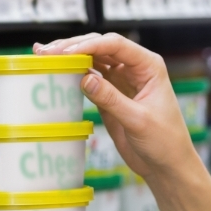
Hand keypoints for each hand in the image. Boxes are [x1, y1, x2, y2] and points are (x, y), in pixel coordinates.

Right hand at [34, 33, 197, 180]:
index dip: (90, 45)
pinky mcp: (110, 95)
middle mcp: (135, 68)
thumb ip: (111, 99)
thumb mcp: (138, 120)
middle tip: (47, 52)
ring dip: (69, 57)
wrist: (166, 165)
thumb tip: (85, 78)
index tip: (66, 52)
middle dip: (73, 47)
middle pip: (101, 47)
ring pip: (92, 60)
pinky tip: (56, 70)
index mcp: (149, 66)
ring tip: (43, 56)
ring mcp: (121, 80)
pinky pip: (89, 78)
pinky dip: (73, 74)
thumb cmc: (165, 142)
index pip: (116, 45)